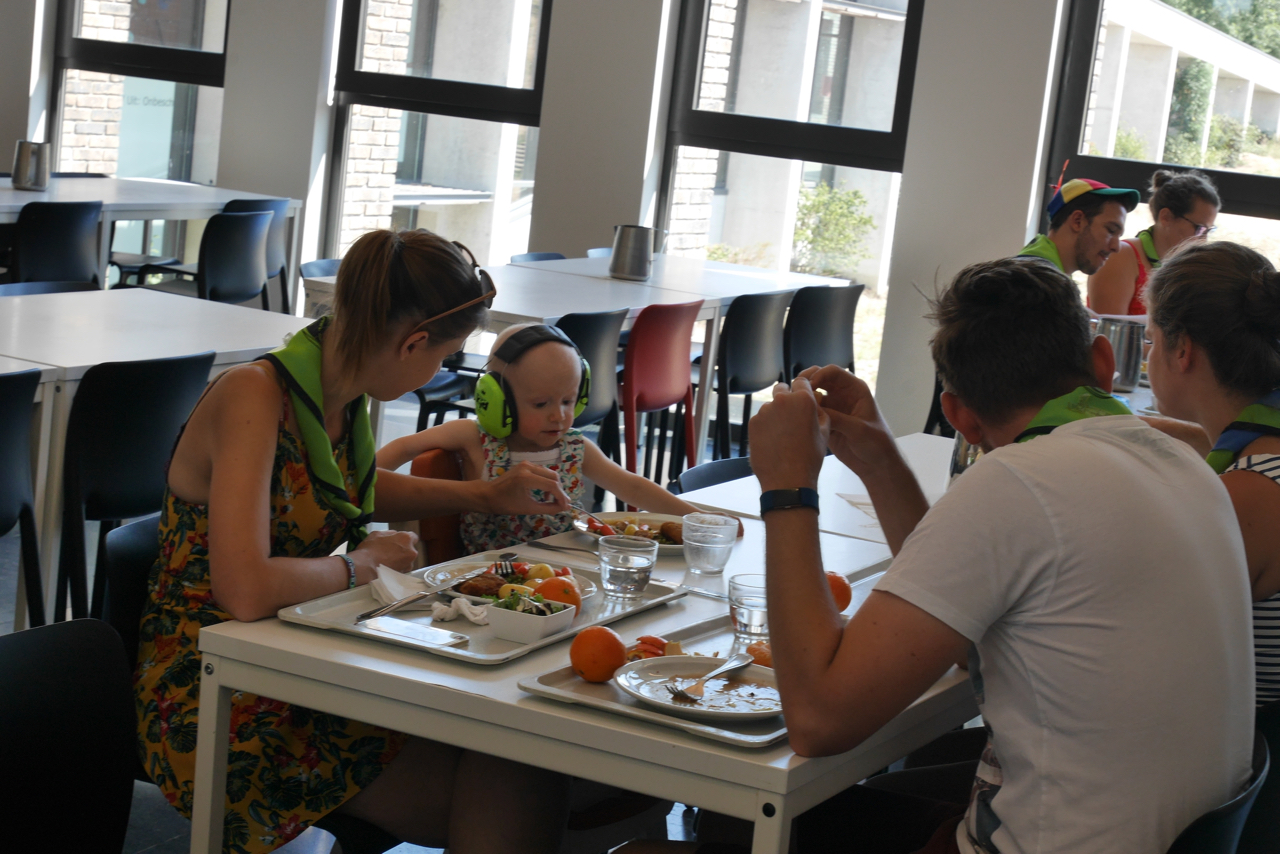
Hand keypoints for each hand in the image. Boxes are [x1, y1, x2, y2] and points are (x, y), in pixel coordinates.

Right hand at [350, 529, 419, 578]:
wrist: (366, 567)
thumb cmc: (370, 549)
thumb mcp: (378, 534)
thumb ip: (390, 534)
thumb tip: (394, 535)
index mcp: (406, 538)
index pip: (413, 537)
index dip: (405, 539)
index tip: (399, 541)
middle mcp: (411, 551)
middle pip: (410, 549)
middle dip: (403, 550)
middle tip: (391, 551)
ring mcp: (408, 564)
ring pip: (408, 560)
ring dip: (401, 560)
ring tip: (389, 561)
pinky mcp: (404, 574)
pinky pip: (403, 569)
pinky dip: (398, 568)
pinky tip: (389, 567)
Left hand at [485, 461, 570, 513]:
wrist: (488, 494)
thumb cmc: (505, 504)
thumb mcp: (528, 508)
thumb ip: (548, 508)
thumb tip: (563, 508)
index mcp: (527, 478)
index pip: (552, 485)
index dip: (561, 497)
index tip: (566, 507)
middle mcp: (528, 467)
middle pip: (554, 477)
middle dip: (560, 491)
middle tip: (562, 504)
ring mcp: (527, 464)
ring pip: (549, 473)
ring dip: (554, 486)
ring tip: (551, 499)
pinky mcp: (525, 464)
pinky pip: (542, 471)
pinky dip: (547, 481)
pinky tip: (544, 492)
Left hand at [748, 376, 827, 491]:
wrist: (787, 479)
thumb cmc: (809, 458)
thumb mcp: (824, 433)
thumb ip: (820, 412)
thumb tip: (815, 404)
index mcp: (803, 400)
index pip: (801, 381)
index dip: (802, 389)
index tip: (802, 397)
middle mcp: (782, 401)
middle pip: (782, 389)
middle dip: (786, 398)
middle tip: (792, 415)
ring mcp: (765, 411)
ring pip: (770, 405)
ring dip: (775, 414)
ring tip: (783, 435)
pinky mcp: (753, 423)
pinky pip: (761, 419)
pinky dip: (766, 426)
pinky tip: (773, 441)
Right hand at [799, 365, 899, 478]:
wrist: (876, 464)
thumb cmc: (876, 443)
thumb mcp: (858, 429)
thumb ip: (837, 418)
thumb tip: (814, 410)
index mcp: (855, 390)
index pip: (834, 372)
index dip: (819, 374)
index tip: (808, 385)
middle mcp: (842, 395)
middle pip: (819, 379)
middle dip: (806, 382)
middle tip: (794, 391)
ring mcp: (833, 407)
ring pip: (813, 395)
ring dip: (803, 397)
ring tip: (792, 405)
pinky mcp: (826, 421)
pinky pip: (811, 411)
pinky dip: (803, 412)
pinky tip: (795, 417)